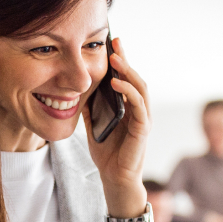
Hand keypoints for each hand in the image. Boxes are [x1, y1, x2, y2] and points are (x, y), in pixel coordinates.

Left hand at [83, 37, 149, 217]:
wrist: (113, 179)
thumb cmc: (107, 154)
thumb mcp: (93, 125)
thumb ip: (91, 108)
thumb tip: (79, 90)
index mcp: (129, 108)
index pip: (127, 79)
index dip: (121, 61)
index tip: (112, 44)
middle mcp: (139, 111)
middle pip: (136, 78)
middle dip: (126, 60)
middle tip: (115, 43)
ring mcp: (143, 119)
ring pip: (141, 88)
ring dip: (129, 72)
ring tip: (116, 59)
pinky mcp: (142, 130)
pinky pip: (138, 107)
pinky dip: (129, 93)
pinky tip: (117, 84)